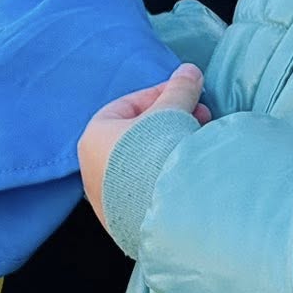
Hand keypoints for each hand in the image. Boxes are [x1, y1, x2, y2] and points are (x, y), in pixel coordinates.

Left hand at [78, 65, 212, 229]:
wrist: (163, 212)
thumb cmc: (156, 153)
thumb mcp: (170, 113)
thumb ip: (179, 90)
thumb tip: (189, 71)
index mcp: (93, 137)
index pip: (127, 106)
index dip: (160, 96)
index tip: (187, 94)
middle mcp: (92, 169)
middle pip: (137, 136)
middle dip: (171, 122)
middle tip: (201, 117)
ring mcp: (107, 200)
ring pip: (143, 164)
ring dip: (171, 150)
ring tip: (199, 144)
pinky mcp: (125, 222)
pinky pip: (147, 190)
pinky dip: (166, 177)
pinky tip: (188, 174)